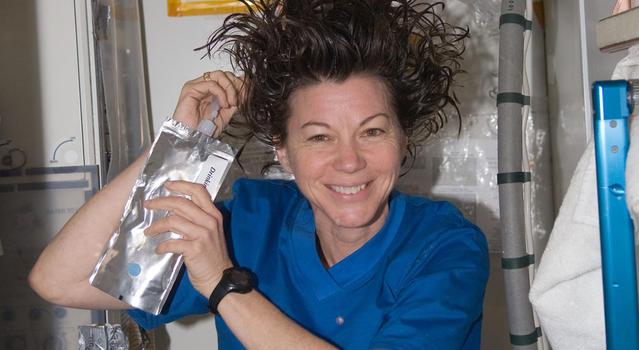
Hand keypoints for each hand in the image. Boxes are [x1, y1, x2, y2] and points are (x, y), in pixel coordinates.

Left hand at [143, 180, 232, 296]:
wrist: (220, 278)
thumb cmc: (212, 256)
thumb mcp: (210, 232)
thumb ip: (197, 219)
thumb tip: (174, 210)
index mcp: (214, 214)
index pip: (199, 191)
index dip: (181, 185)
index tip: (167, 185)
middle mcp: (210, 221)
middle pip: (181, 203)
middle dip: (161, 202)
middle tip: (148, 205)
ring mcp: (203, 234)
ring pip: (173, 220)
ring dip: (157, 226)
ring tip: (149, 232)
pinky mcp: (195, 248)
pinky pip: (172, 242)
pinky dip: (162, 245)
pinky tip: (159, 249)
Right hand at [173, 71, 243, 136]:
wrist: (192, 139)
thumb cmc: (204, 129)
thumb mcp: (227, 114)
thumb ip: (236, 102)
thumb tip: (247, 90)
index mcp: (212, 90)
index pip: (228, 78)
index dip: (240, 84)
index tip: (248, 94)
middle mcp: (204, 86)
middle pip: (224, 74)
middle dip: (236, 85)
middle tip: (240, 99)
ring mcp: (197, 86)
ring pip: (219, 75)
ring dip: (230, 88)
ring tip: (232, 103)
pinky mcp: (191, 89)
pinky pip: (211, 84)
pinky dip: (221, 93)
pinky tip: (224, 105)